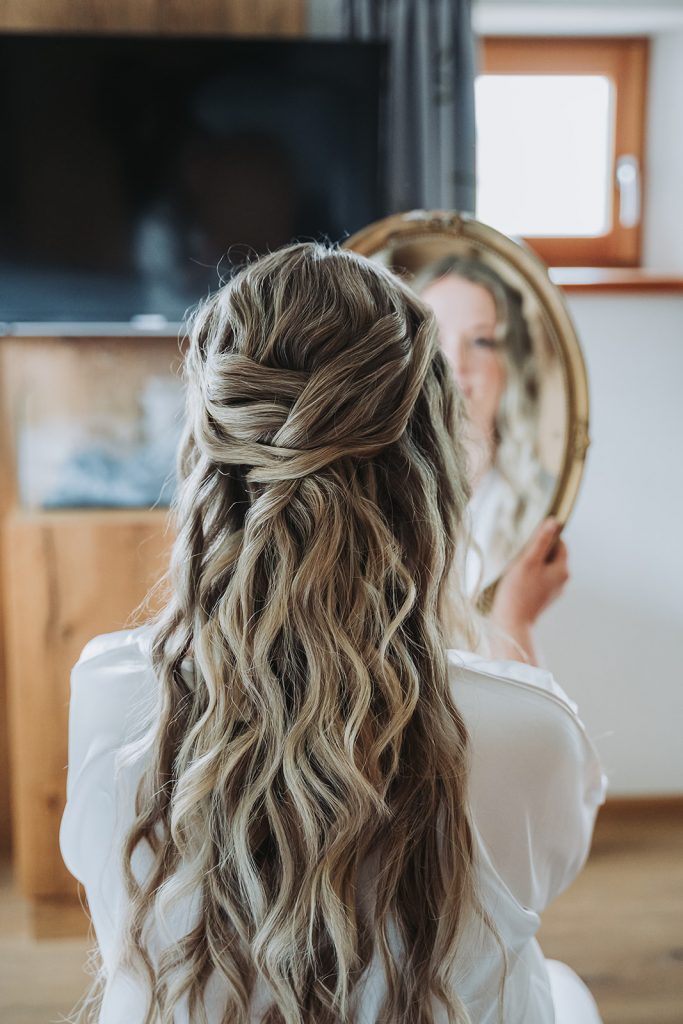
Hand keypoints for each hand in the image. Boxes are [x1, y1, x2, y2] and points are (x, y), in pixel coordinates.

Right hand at [488, 518, 568, 663]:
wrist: (511, 622)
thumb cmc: (518, 591)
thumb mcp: (529, 561)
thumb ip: (541, 541)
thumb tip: (553, 522)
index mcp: (562, 570)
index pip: (560, 544)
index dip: (547, 538)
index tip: (531, 537)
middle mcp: (561, 581)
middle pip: (552, 556)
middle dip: (537, 551)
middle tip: (521, 552)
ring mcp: (552, 590)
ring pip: (544, 568)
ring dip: (532, 564)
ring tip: (516, 567)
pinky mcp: (542, 598)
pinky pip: (538, 579)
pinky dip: (529, 576)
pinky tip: (516, 579)